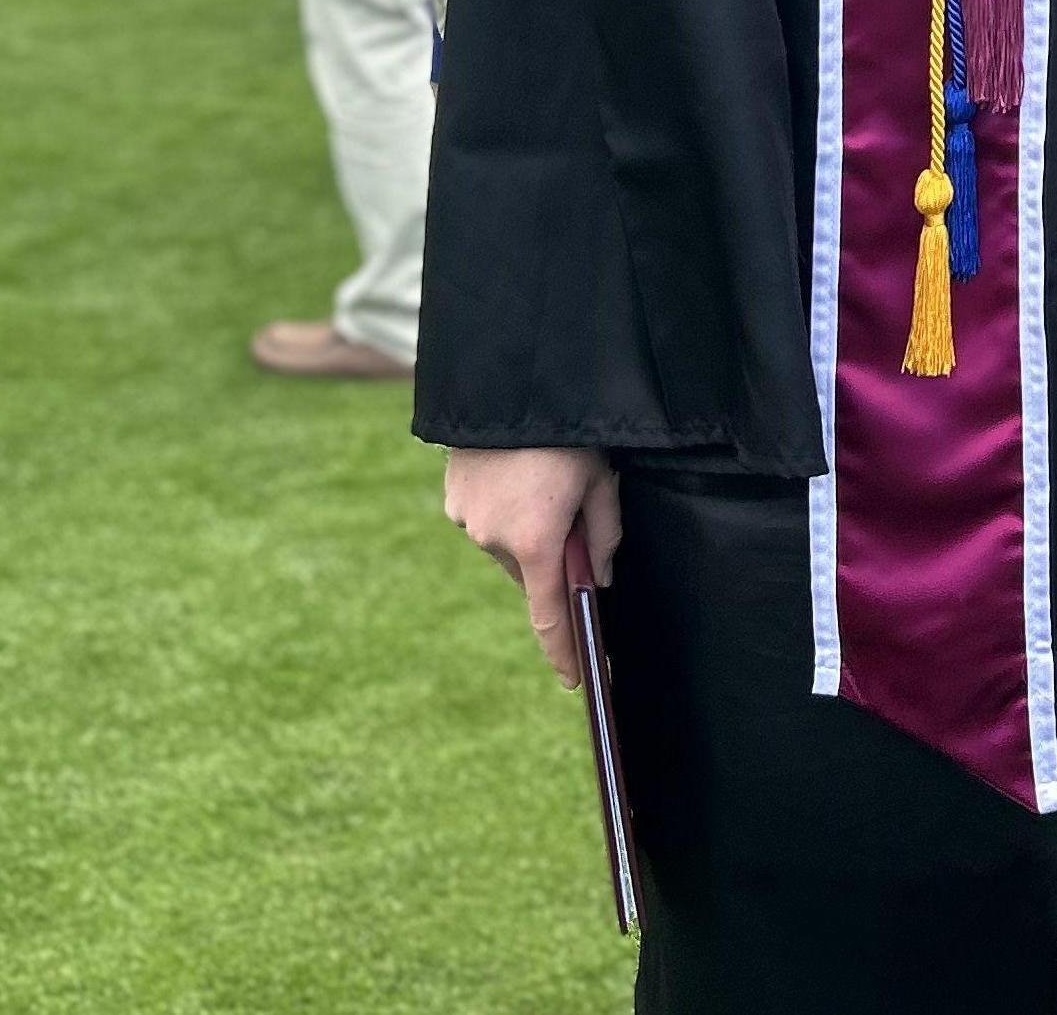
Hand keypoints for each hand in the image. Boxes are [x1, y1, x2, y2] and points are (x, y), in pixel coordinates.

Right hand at [443, 446, 619, 686]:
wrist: (512, 377)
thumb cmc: (569, 429)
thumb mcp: (602, 479)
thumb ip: (602, 536)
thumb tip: (595, 578)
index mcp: (535, 541)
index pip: (551, 617)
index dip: (566, 652)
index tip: (578, 679)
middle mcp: (493, 539)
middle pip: (532, 575)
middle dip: (555, 562)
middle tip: (579, 514)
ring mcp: (467, 520)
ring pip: (508, 547)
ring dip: (529, 533)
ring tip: (547, 481)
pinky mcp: (454, 498)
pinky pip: (487, 520)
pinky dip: (506, 511)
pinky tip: (522, 476)